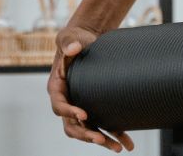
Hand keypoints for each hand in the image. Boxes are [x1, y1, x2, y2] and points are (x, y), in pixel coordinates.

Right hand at [47, 24, 134, 151]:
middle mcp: (67, 101)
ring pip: (87, 131)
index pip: (59, 106)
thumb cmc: (75, 39)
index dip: (69, 112)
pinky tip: (125, 144)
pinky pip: (101, 126)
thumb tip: (74, 48)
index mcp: (57, 88)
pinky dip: (112, 135)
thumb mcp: (69, 38)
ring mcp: (80, 107)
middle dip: (86, 134)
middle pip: (72, 125)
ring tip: (117, 147)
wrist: (87, 42)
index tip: (84, 115)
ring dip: (101, 140)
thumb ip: (68, 42)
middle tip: (99, 139)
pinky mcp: (93, 108)